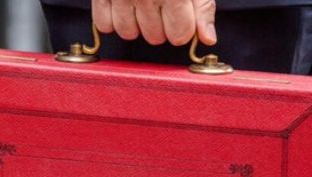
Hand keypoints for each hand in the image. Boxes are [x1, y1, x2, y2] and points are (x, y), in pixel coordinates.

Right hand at [92, 0, 216, 46]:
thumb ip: (202, 7)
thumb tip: (207, 37)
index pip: (180, 34)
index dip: (182, 27)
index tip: (181, 16)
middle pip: (155, 37)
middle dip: (161, 26)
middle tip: (161, 4)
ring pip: (129, 33)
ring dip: (136, 24)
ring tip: (141, 5)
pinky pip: (104, 24)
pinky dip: (112, 20)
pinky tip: (122, 6)